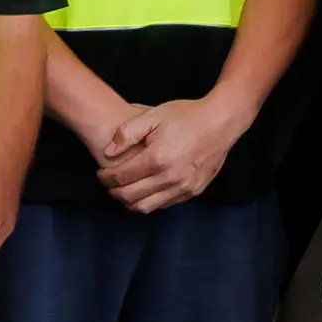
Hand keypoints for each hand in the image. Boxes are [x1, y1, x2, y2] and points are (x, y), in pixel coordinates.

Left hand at [96, 96, 236, 211]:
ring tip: (125, 190)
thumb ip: (126, 133)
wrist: (221, 121)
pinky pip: (165, 204)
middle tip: (109, 184)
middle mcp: (170, 178)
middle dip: (114, 192)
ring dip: (130, 202)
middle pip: (130, 197)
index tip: (101, 174)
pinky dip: (151, 201)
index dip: (105, 178)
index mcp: (157, 159)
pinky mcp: (193, 191)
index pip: (121, 178)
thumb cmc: (187, 116)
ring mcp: (183, 187)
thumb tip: (108, 152)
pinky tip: (147, 190)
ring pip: (147, 207)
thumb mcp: (153, 115)